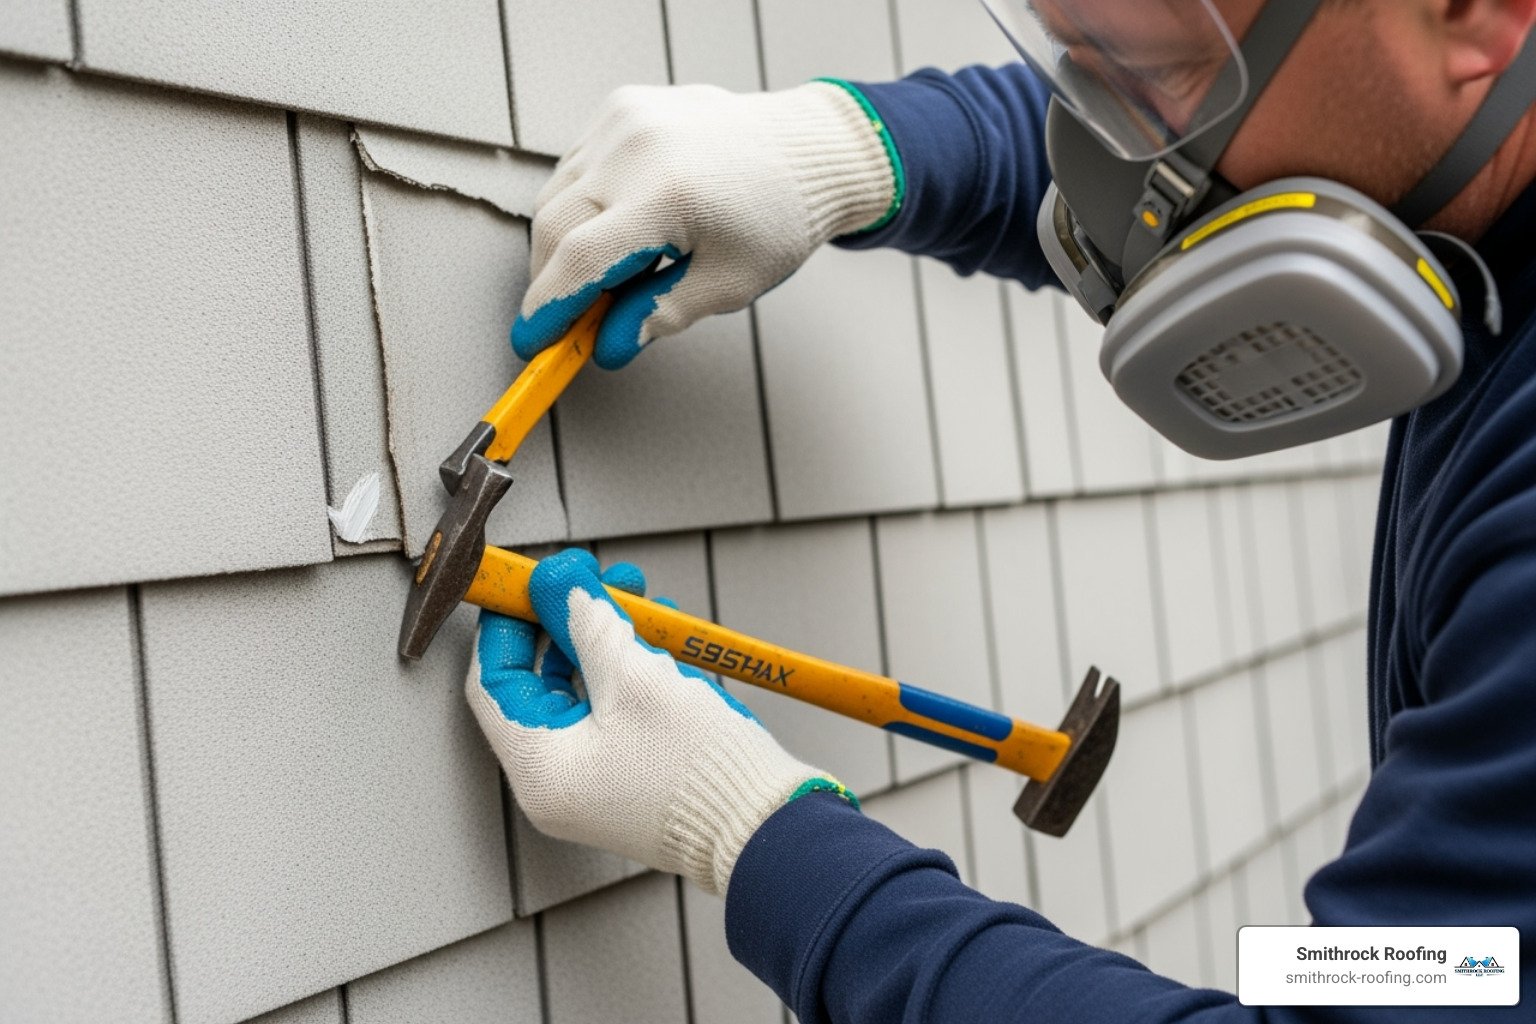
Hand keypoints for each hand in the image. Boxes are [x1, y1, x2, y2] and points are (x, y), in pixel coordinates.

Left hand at [466, 548, 855, 894]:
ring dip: (608, 637)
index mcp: (540, 769)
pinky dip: (633, 669)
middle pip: (541, 680)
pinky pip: (617, 710)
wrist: (767, 826)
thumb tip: (555, 583)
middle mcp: (559, 781)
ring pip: (584, 689)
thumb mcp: (636, 677)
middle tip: (592, 578)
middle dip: (570, 621)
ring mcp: (596, 781)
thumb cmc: (700, 770)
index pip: (492, 682)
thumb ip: (587, 622)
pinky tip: (660, 636)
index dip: (507, 622)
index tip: (527, 582)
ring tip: (640, 598)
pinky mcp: (633, 775)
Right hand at [513, 81, 898, 369]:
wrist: (806, 149)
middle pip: (555, 228)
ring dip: (562, 244)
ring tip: (604, 275)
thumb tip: (607, 346)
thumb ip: (660, 315)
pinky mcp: (620, 107)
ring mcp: (623, 121)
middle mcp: (637, 148)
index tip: (534, 343)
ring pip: (556, 195)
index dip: (549, 309)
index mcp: (669, 195)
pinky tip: (614, 224)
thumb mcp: (729, 284)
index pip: (581, 261)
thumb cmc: (778, 215)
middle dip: (550, 283)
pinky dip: (579, 203)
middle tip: (569, 321)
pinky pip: (574, 166)